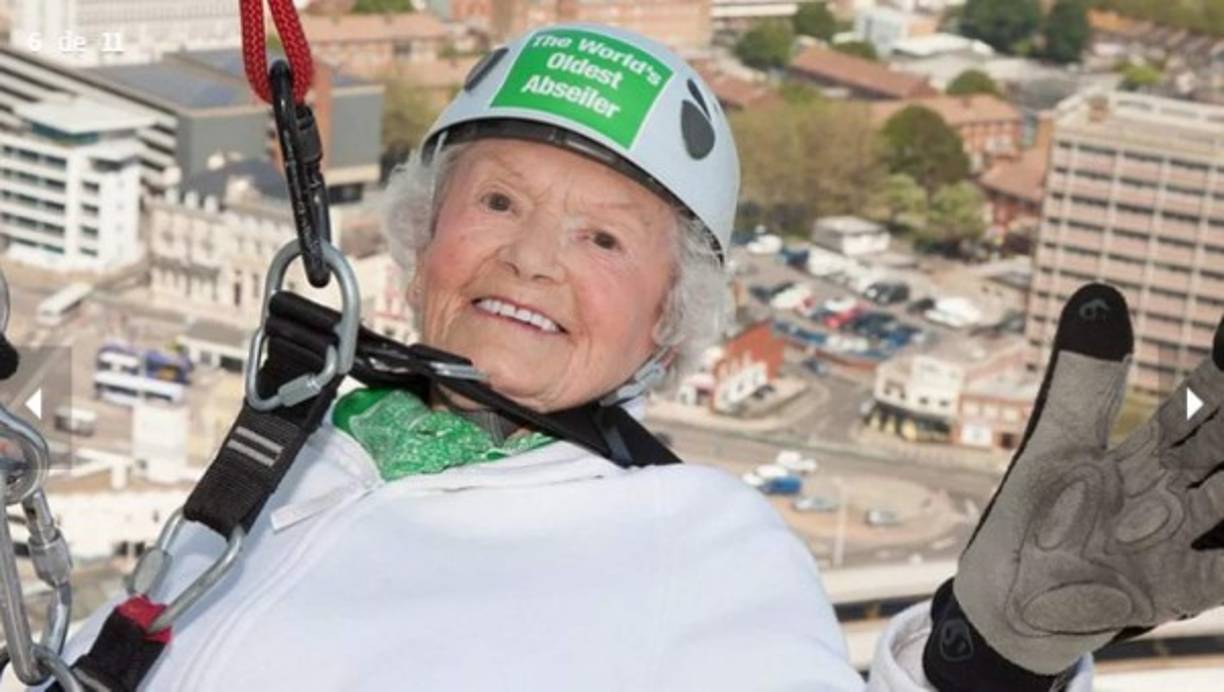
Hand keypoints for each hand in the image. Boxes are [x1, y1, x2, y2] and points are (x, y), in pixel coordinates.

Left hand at [923, 283, 1223, 688]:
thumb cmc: (1035, 518)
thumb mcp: (1058, 444)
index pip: (1204, 400)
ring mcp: (1181, 541)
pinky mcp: (1174, 588)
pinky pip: (1218, 568)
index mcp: (1154, 452)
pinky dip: (1223, 552)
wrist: (1005, 604)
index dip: (1221, 369)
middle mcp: (1180, 492)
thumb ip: (1085, 384)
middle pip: (1222, 445)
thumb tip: (1100, 294)